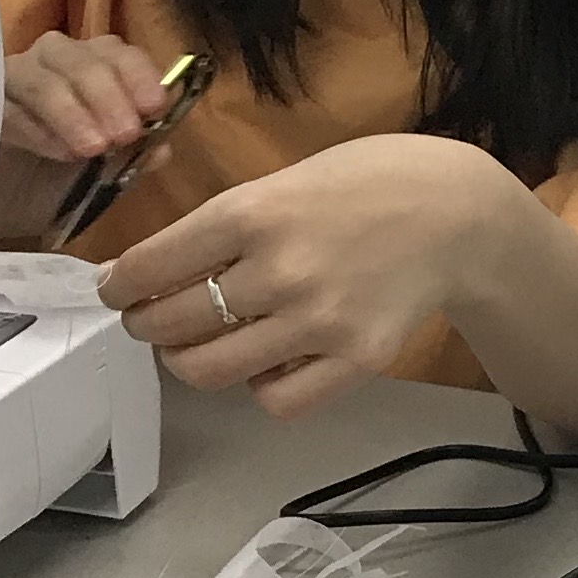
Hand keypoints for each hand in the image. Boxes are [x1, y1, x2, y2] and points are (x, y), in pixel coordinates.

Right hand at [2, 33, 172, 163]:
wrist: (6, 201)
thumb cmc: (64, 170)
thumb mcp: (108, 165)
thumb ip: (136, 154)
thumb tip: (161, 151)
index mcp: (95, 63)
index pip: (119, 53)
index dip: (139, 76)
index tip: (154, 106)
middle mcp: (54, 59)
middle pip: (81, 61)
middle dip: (108, 97)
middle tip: (125, 135)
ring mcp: (15, 78)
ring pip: (43, 81)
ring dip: (73, 114)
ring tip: (94, 149)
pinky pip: (8, 109)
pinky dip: (38, 131)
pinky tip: (61, 153)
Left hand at [96, 135, 532, 420]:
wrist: (460, 212)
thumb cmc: (369, 182)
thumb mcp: (286, 177)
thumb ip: (224, 223)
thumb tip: (145, 271)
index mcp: (253, 212)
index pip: (147, 267)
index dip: (118, 286)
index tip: (117, 291)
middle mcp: (279, 270)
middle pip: (168, 323)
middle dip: (146, 324)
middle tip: (153, 318)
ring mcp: (318, 321)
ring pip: (208, 370)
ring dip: (189, 359)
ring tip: (201, 343)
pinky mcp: (354, 360)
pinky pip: (275, 399)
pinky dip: (260, 384)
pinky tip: (269, 359)